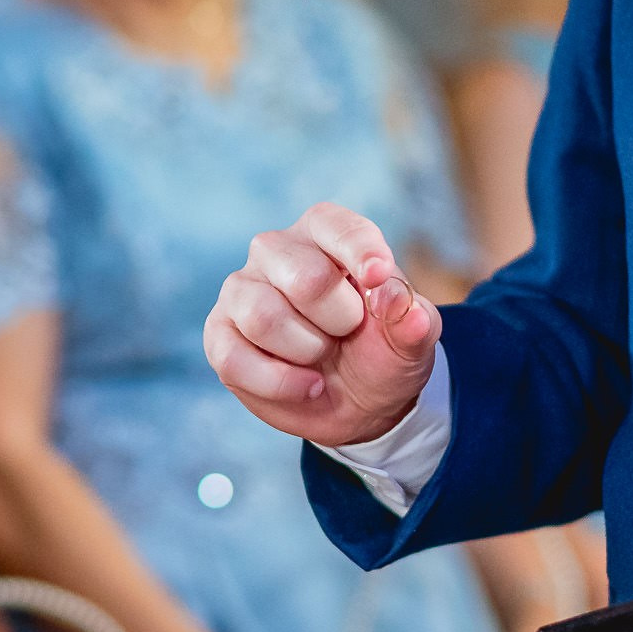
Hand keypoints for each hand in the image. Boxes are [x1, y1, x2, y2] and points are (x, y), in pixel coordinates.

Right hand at [205, 203, 442, 446]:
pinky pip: (234, 358)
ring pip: (263, 317)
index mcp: (325, 234)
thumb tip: (397, 301)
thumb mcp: (411, 342)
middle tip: (347, 335)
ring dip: (307, 351)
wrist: (358, 406)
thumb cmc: (381, 354)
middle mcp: (275, 251)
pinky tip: (306, 385)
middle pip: (303, 278)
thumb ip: (413, 320)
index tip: (378, 278)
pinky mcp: (219, 335)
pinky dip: (280, 382)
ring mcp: (241, 291)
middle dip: (339, 321)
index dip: (359, 251)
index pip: (335, 226)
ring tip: (322, 358)